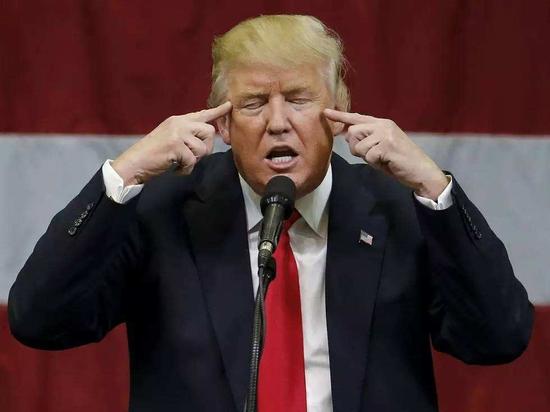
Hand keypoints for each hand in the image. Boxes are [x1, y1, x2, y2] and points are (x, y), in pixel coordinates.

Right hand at [112, 101, 231, 184]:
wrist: (134, 163)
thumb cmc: (153, 155)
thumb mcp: (171, 138)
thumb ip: (187, 135)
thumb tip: (207, 139)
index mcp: (178, 120)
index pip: (202, 114)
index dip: (217, 111)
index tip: (229, 106)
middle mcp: (179, 123)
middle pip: (209, 131)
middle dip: (206, 147)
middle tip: (193, 157)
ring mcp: (177, 133)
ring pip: (203, 148)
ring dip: (194, 161)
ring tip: (180, 162)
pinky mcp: (175, 145)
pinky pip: (192, 161)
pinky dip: (185, 170)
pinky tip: (175, 168)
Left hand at [323, 108, 448, 199]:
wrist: (421, 171)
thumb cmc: (400, 162)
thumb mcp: (381, 148)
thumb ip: (366, 140)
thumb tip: (347, 136)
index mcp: (382, 124)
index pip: (357, 118)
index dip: (340, 116)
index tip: (325, 112)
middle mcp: (383, 125)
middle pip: (352, 132)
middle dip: (356, 148)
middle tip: (371, 156)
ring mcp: (385, 133)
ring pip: (358, 145)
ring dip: (366, 157)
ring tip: (382, 159)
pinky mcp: (387, 144)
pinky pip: (368, 156)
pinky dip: (374, 163)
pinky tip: (387, 162)